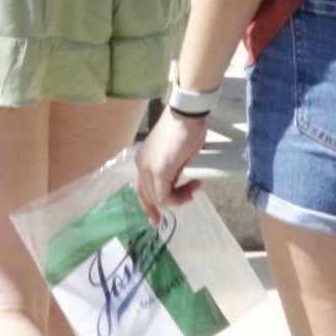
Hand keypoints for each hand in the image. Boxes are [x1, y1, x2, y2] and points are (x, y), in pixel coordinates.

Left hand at [134, 107, 208, 223]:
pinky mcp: (159, 171)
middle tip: (191, 194)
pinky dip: (180, 197)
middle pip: (150, 197)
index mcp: (143, 160)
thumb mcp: (176, 157)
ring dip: (179, 198)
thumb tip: (174, 186)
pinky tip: (194, 184)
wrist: (186, 115)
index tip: (156, 221)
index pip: (141, 190)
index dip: (148, 207)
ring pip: (159, 199)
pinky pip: (166, 197)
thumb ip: (171, 172)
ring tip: (194, 186)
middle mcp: (141, 165)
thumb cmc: (185, 130)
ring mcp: (148, 168)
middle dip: (172, 202)